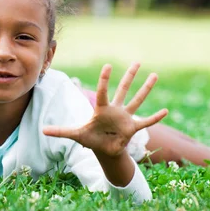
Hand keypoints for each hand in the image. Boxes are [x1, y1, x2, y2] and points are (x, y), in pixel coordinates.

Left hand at [43, 63, 167, 157]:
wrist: (103, 148)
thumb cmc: (90, 138)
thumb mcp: (76, 134)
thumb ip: (61, 131)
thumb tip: (43, 130)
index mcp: (102, 109)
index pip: (103, 92)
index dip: (105, 80)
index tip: (108, 66)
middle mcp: (115, 109)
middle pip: (123, 89)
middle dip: (130, 76)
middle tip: (137, 62)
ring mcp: (126, 117)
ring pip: (137, 100)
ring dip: (146, 89)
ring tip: (154, 75)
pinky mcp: (133, 128)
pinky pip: (146, 122)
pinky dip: (155, 118)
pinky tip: (166, 111)